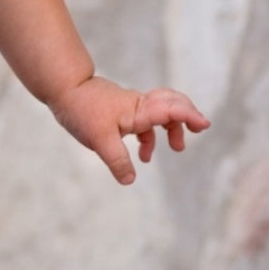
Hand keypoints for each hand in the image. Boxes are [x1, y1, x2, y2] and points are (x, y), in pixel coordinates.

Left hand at [52, 76, 209, 185]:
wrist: (65, 89)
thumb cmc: (82, 110)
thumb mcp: (100, 140)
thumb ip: (117, 160)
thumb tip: (130, 179)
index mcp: (139, 110)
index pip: (172, 109)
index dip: (190, 116)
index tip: (203, 125)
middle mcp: (139, 105)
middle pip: (173, 104)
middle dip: (188, 116)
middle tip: (198, 131)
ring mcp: (131, 107)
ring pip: (160, 113)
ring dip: (171, 128)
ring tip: (176, 148)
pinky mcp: (122, 111)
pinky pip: (145, 122)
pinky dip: (150, 136)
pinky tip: (142, 155)